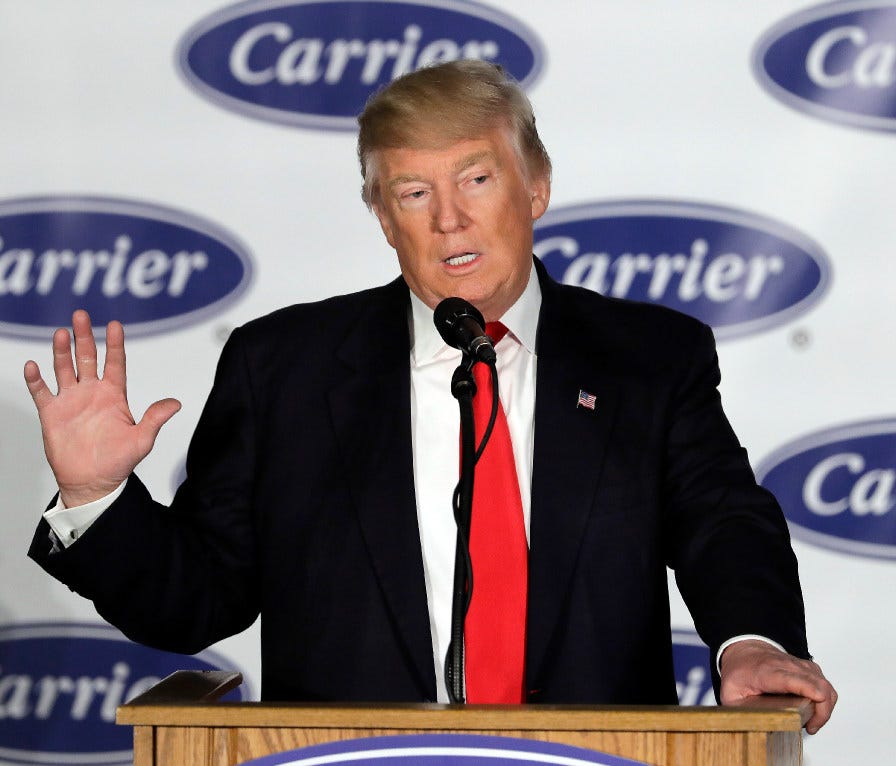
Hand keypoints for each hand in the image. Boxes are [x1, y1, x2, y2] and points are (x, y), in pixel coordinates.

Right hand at [23, 310, 180, 507]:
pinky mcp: (52, 413)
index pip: (115, 363)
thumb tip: (176, 403)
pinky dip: (36, 379)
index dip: (115, 344)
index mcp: (114, 395)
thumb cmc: (118, 462)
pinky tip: (33, 365)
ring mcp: (71, 400)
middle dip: (84, 337)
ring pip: (64, 368)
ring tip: (61, 333)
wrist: (93, 482)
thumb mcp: (142, 440)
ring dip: (62, 351)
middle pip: (87, 358)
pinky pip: (41, 392)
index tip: (114, 325)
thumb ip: (155, 419)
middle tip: (80, 315)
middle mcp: (92, 392)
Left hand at [719, 639, 836, 733]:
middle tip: (810, 726)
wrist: (744, 650)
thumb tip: (746, 726)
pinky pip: (825, 685)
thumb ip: (737, 710)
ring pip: (824, 685)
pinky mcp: (808, 669)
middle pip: (816, 683)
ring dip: (825, 707)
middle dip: (821, 710)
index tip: (818, 698)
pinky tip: (814, 711)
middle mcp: (786, 666)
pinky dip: (826, 700)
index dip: (807, 687)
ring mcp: (799, 666)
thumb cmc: (739, 671)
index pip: (791, 678)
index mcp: (767, 672)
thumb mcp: (729, 692)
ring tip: (811, 722)